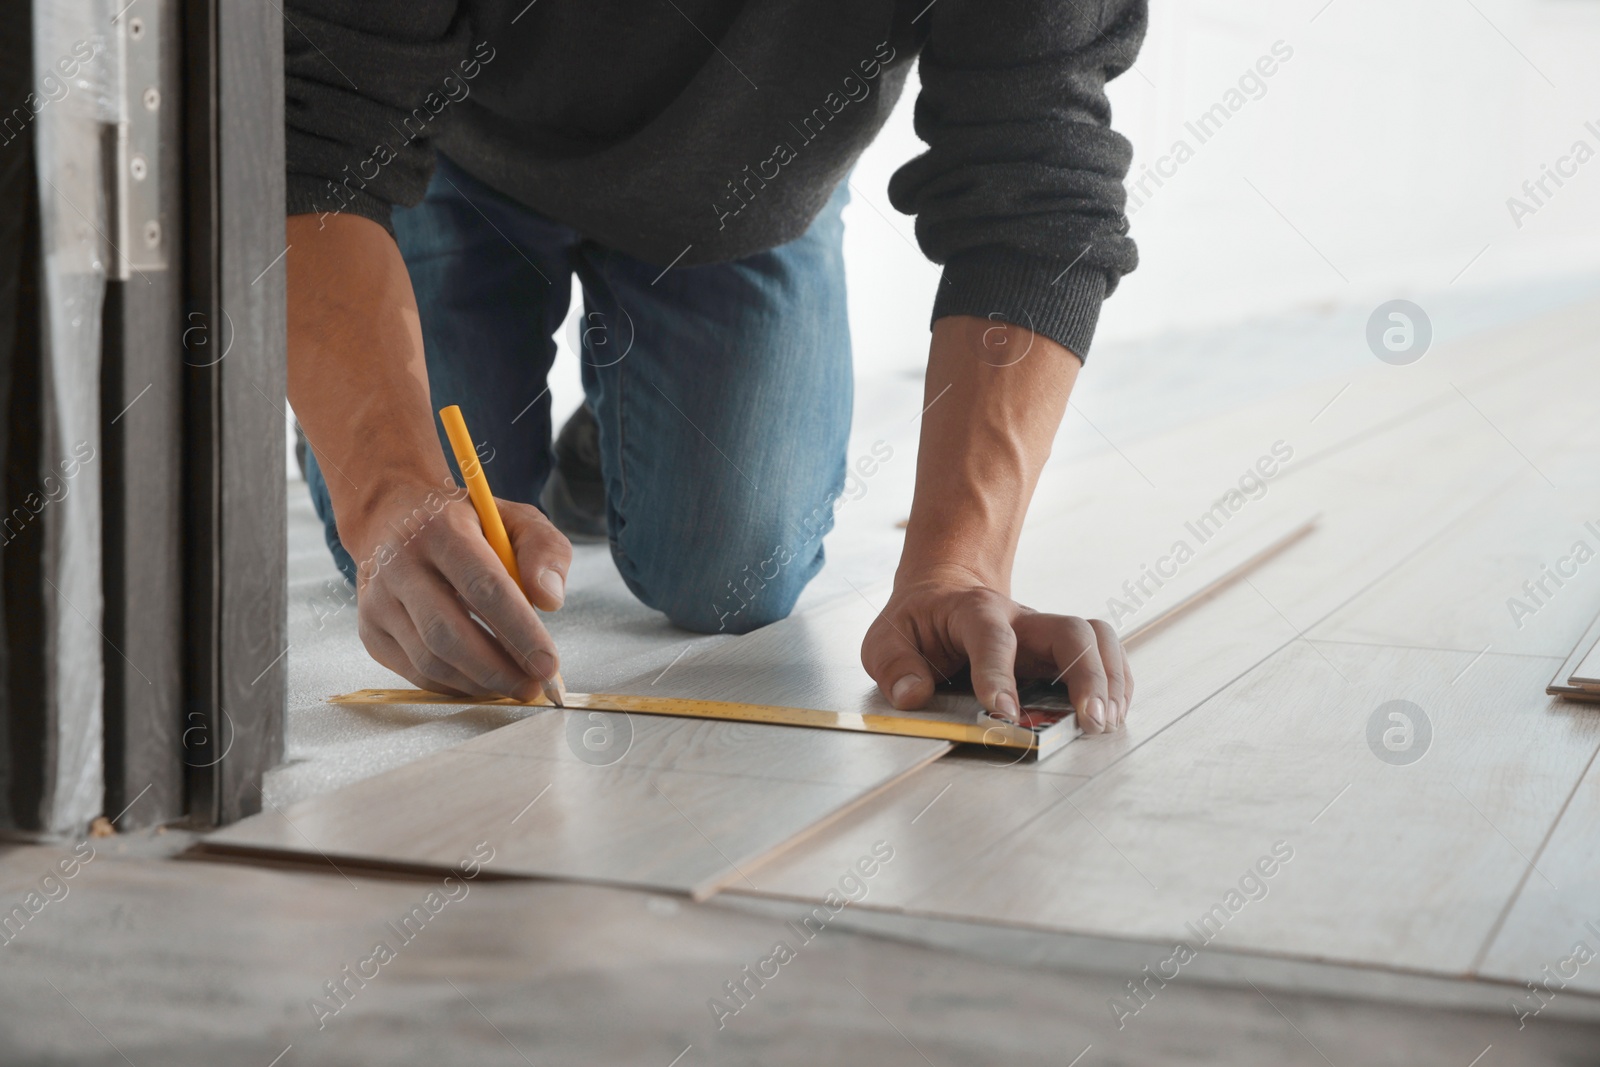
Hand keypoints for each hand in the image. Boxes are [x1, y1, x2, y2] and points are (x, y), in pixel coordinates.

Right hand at [344, 484, 569, 700]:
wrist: (393, 517)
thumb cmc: (466, 523)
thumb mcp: (515, 519)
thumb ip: (545, 551)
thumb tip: (550, 601)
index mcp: (441, 530)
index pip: (484, 587)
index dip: (520, 631)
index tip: (549, 663)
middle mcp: (400, 564)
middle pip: (449, 634)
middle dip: (498, 670)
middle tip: (534, 686)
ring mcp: (377, 600)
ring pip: (431, 660)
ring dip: (479, 682)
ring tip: (514, 684)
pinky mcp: (370, 630)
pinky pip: (416, 672)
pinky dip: (456, 685)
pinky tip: (482, 679)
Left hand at [860, 565, 1131, 733]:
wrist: (943, 594)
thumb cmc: (918, 623)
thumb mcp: (886, 639)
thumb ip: (895, 666)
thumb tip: (914, 696)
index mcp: (973, 611)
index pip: (993, 637)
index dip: (999, 674)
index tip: (1004, 713)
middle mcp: (1020, 618)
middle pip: (1069, 631)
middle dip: (1086, 676)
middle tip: (1089, 721)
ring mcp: (1045, 633)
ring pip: (1096, 638)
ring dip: (1110, 681)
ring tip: (1107, 723)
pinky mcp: (1059, 652)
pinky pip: (1102, 655)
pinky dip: (1116, 684)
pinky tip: (1111, 715)